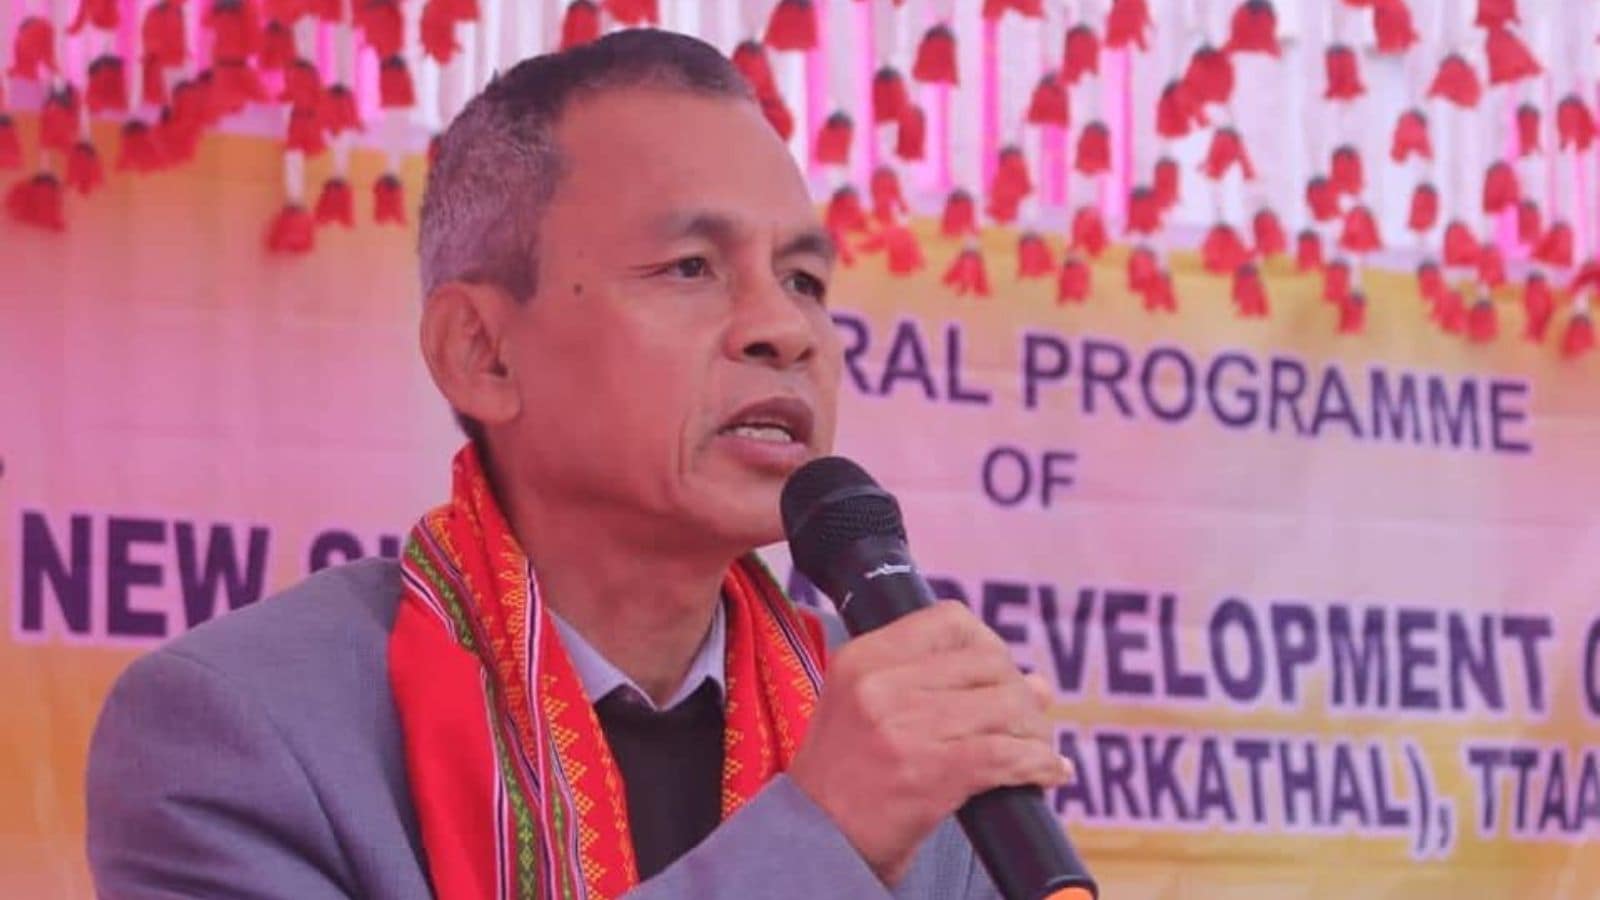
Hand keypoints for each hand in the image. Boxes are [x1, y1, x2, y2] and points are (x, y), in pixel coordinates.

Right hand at [786, 601, 1071, 886]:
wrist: (814, 841)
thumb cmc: (845, 777)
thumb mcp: (868, 710)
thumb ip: (942, 687)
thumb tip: (1038, 684)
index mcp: (864, 657)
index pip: (950, 620)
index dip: (988, 643)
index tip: (998, 673)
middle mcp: (882, 684)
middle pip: (988, 662)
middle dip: (1019, 691)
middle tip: (1024, 721)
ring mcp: (906, 727)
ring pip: (1006, 705)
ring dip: (1035, 730)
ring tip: (1036, 749)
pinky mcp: (932, 772)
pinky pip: (1008, 755)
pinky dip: (1039, 765)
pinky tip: (1048, 775)